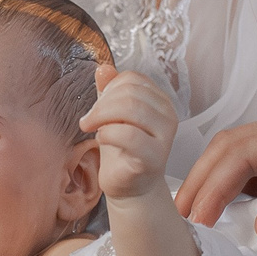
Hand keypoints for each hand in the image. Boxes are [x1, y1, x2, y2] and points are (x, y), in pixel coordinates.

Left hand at [82, 66, 178, 200]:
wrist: (129, 187)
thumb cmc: (122, 150)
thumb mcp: (112, 115)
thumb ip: (109, 90)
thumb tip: (103, 68)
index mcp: (160, 101)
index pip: (132, 79)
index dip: (108, 89)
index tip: (96, 107)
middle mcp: (168, 115)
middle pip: (130, 92)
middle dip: (101, 105)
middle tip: (87, 121)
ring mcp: (165, 137)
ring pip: (130, 108)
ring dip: (102, 117)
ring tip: (93, 129)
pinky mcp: (155, 157)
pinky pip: (128, 135)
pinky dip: (107, 134)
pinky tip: (102, 141)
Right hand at [176, 101, 256, 243]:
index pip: (245, 150)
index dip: (214, 184)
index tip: (195, 220)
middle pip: (235, 148)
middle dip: (203, 182)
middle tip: (180, 222)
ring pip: (246, 158)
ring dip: (218, 185)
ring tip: (196, 220)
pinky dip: (241, 190)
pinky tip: (233, 213)